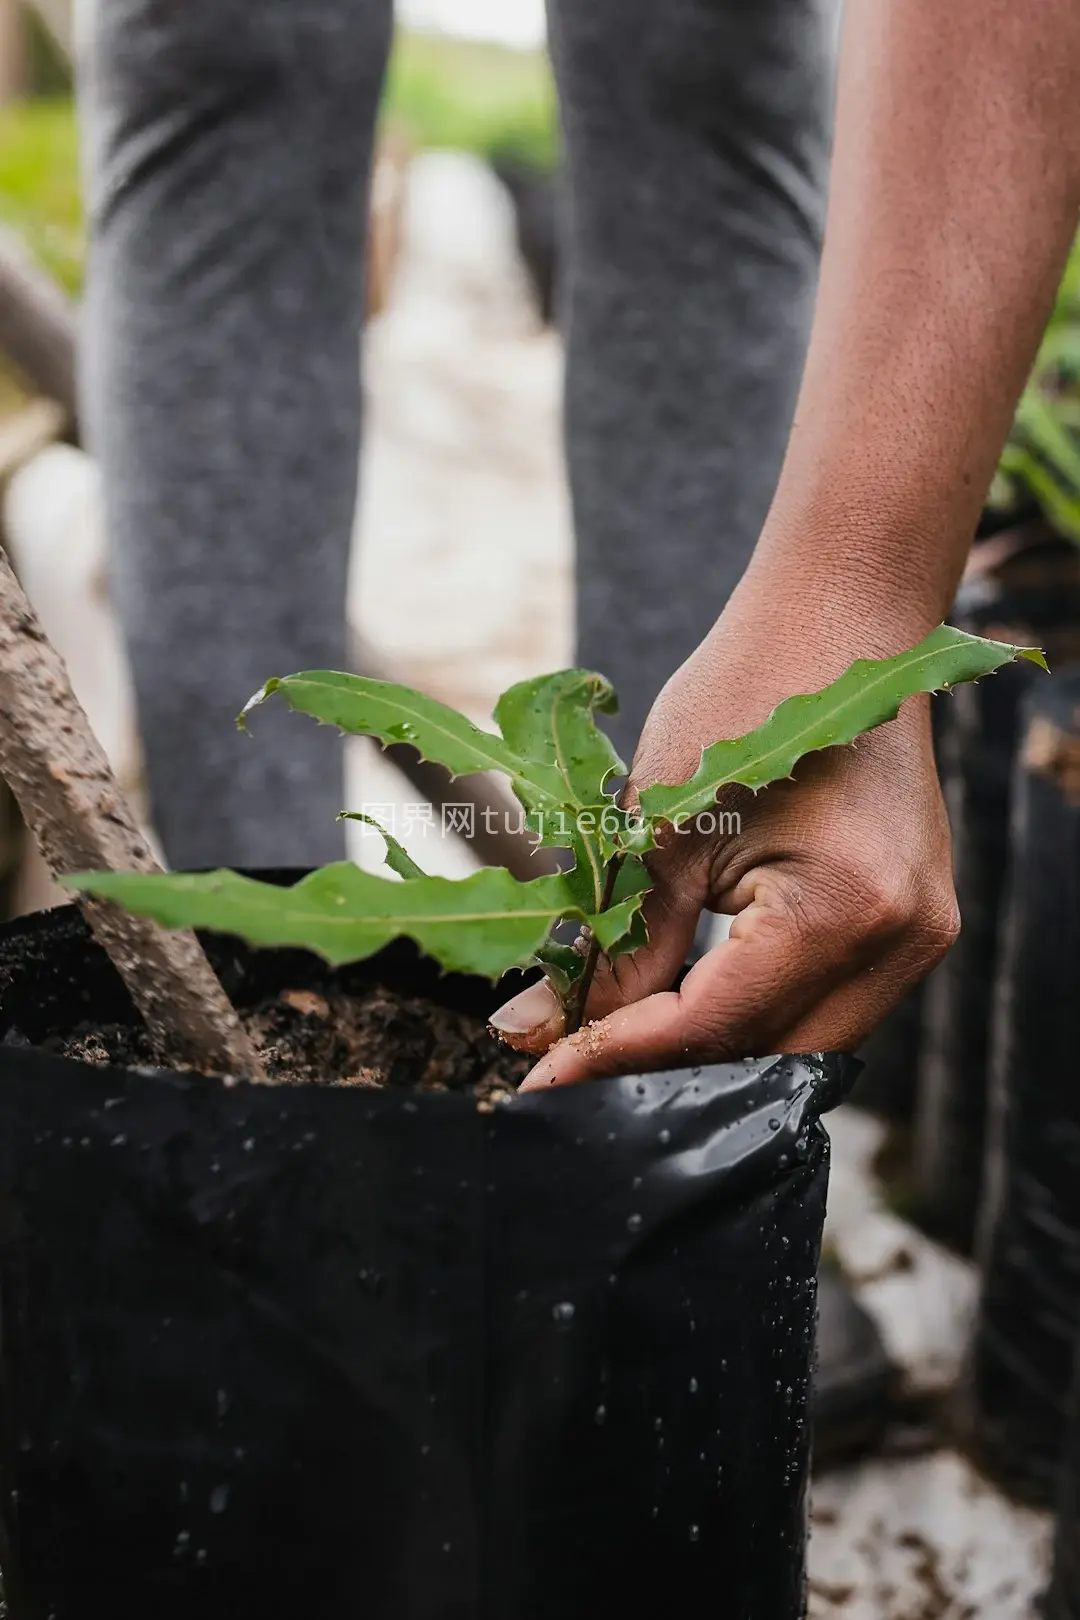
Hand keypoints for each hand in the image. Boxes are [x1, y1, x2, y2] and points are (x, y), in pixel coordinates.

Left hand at [491, 591, 959, 1089]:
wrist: (839, 621)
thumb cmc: (744, 693)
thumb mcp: (660, 825)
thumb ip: (612, 946)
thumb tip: (535, 1032)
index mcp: (841, 907)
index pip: (714, 1027)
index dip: (616, 1058)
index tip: (536, 1079)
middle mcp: (901, 939)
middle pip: (767, 1061)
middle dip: (666, 1073)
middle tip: (568, 1065)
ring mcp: (921, 936)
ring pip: (803, 1048)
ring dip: (714, 1051)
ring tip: (618, 1036)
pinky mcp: (915, 925)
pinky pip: (830, 1007)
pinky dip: (758, 1016)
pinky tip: (689, 1003)